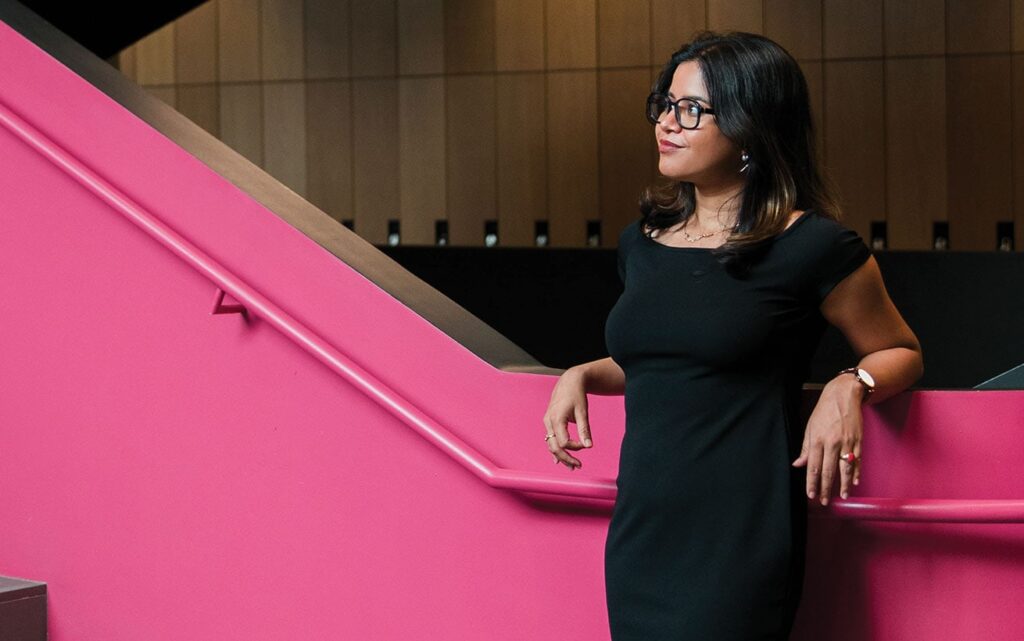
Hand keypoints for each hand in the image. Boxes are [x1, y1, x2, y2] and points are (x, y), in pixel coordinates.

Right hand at [542, 367, 593, 469]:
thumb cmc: (576, 395)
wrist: (568, 382)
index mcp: (556, 419)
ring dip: (561, 456)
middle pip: (554, 447)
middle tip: (578, 466)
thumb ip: (584, 430)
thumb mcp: (583, 412)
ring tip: (572, 466)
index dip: (575, 447)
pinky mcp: (549, 423)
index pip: (564, 442)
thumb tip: (589, 446)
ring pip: (551, 444)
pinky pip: (550, 439)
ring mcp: (547, 423)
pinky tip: (559, 460)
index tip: (586, 444)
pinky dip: (556, 449)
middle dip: (566, 458)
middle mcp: (549, 422)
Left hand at [791, 376, 864, 504]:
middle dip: (825, 488)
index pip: (813, 467)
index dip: (811, 483)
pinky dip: (856, 472)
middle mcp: (832, 443)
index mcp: (817, 440)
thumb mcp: (810, 427)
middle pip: (828, 471)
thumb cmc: (824, 411)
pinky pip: (857, 460)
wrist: (843, 396)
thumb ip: (805, 448)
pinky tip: (854, 482)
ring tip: (842, 496)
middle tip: (824, 501)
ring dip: (843, 484)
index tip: (810, 495)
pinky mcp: (858, 441)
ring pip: (845, 468)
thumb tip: (798, 464)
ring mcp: (846, 442)